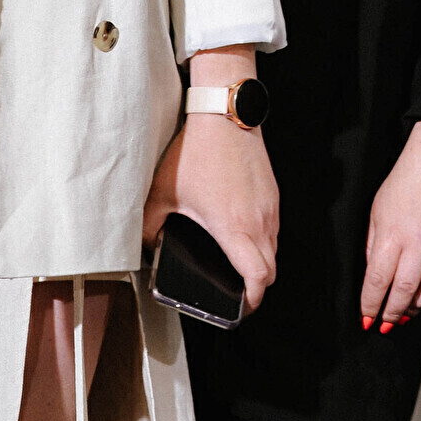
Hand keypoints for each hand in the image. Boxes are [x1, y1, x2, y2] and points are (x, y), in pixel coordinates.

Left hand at [147, 47, 277, 314]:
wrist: (224, 113)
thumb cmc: (197, 152)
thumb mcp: (162, 193)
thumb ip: (148, 227)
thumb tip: (146, 248)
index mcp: (234, 227)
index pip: (259, 277)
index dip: (253, 300)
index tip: (241, 308)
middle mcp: (260, 220)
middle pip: (271, 269)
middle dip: (256, 286)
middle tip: (236, 293)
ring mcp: (270, 205)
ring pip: (274, 247)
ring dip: (260, 261)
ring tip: (236, 264)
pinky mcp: (272, 191)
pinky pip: (273, 226)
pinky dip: (262, 239)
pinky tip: (240, 233)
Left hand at [360, 122, 420, 330]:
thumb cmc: (406, 181)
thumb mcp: (377, 210)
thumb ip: (373, 245)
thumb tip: (373, 276)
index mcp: (392, 234)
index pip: (377, 281)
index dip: (370, 305)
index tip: (366, 318)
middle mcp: (418, 243)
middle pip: (403, 292)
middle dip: (391, 313)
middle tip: (385, 322)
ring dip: (415, 308)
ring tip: (406, 312)